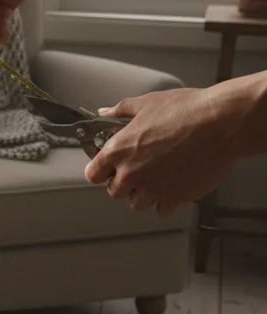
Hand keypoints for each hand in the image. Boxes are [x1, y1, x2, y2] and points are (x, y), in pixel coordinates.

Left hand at [83, 87, 239, 215]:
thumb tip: (103, 112)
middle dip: (124, 182)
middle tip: (139, 168)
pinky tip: (174, 185)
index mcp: (118, 151)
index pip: (92, 174)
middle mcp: (131, 173)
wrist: (221, 123)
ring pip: (137, 203)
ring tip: (159, 176)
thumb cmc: (186, 111)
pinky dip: (167, 202)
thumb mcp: (146, 103)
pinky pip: (162, 210)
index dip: (100, 170)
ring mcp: (153, 189)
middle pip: (115, 191)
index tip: (108, 168)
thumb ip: (119, 112)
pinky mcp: (176, 198)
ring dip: (145, 193)